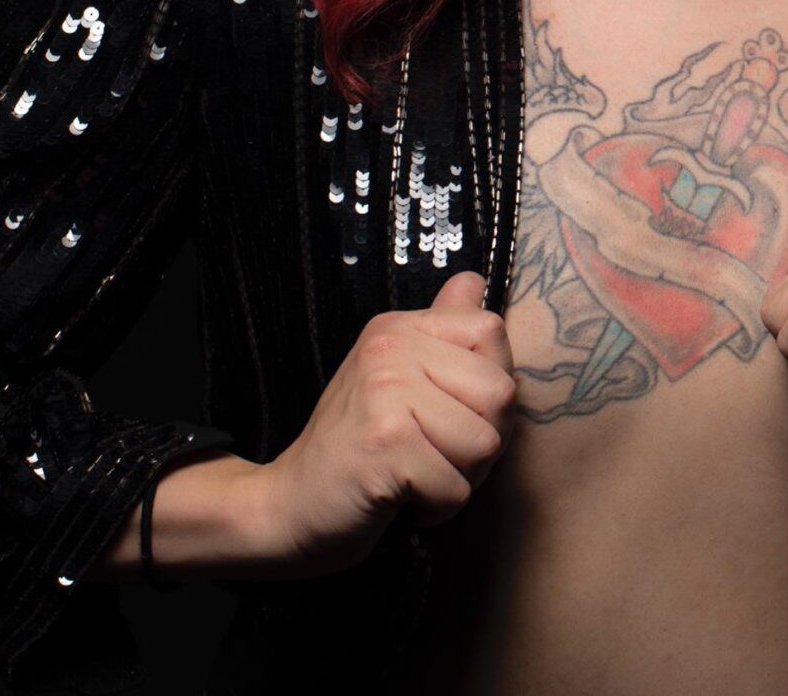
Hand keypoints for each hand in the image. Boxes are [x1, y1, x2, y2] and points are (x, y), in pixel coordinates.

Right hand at [252, 271, 516, 577]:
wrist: (287, 508)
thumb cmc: (357, 447)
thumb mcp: (398, 377)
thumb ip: (441, 329)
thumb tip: (474, 279)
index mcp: (399, 327)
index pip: (492, 331)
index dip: (488, 386)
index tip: (448, 412)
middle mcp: (391, 347)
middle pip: (500, 393)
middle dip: (481, 440)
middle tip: (431, 453)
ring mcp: (385, 391)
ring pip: (485, 444)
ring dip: (459, 478)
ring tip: (415, 476)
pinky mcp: (385, 444)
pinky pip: (456, 487)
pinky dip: (436, 508)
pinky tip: (400, 499)